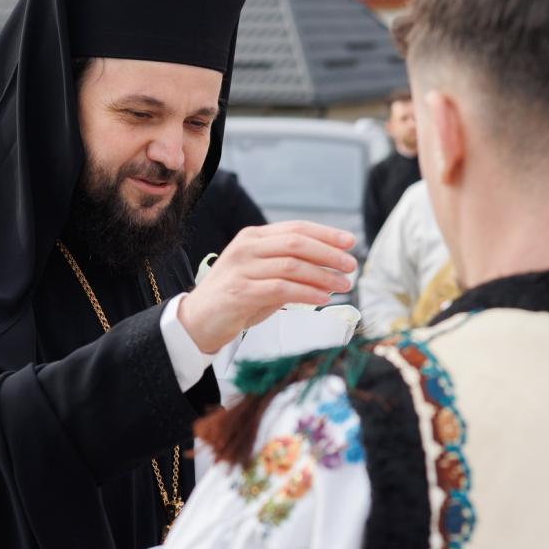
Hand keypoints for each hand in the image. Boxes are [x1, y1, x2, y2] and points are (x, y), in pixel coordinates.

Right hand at [179, 222, 356, 352]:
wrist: (198, 321)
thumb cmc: (236, 298)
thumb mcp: (263, 275)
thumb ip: (289, 266)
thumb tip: (330, 267)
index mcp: (253, 237)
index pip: (296, 228)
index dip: (326, 233)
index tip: (350, 242)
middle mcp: (246, 248)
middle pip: (297, 243)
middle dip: (329, 253)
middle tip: (351, 266)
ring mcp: (241, 269)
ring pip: (292, 265)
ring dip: (323, 275)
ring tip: (343, 285)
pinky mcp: (240, 292)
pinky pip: (281, 289)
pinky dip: (306, 293)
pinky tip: (322, 298)